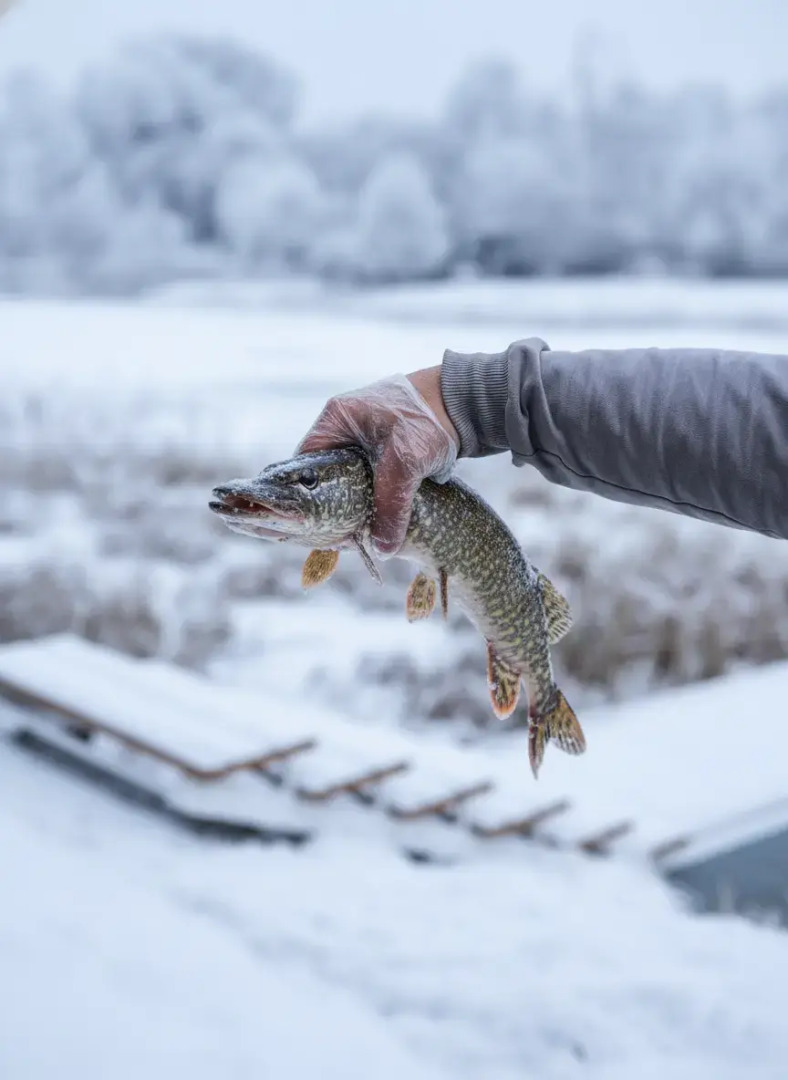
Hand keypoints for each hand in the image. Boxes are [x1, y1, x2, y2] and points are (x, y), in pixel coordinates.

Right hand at [296, 367, 459, 555]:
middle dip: (332, 508)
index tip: (317, 524)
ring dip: (354, 507)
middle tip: (340, 537)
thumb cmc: (428, 419)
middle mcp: (345, 428)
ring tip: (359, 536)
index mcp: (337, 419)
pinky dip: (371, 502)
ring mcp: (363, 439)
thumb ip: (391, 504)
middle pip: (326, 476)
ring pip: (348, 482)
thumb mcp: (406, 462)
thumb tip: (383, 548)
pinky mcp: (383, 451)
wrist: (463, 404)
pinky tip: (376, 523)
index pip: (305, 461)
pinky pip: (368, 482)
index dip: (307, 494)